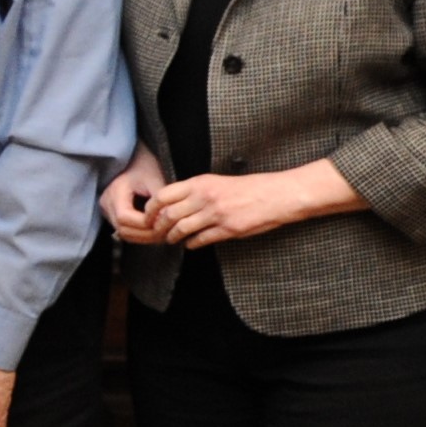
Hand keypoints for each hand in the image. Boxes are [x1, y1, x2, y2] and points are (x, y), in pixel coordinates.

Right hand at [101, 157, 165, 243]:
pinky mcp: (112, 214)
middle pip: (123, 229)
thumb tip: (167, 221)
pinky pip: (124, 230)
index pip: (125, 217)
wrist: (132, 159)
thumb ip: (160, 200)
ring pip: (123, 233)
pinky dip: (139, 234)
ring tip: (161, 235)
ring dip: (142, 237)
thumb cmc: (144, 165)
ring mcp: (107, 210)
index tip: (163, 222)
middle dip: (145, 234)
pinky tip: (153, 232)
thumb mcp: (154, 178)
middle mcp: (107, 204)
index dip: (144, 224)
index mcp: (115, 192)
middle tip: (166, 233)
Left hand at [139, 170, 312, 250]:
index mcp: (200, 183)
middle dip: (158, 228)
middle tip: (156, 233)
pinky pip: (200, 240)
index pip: (163, 195)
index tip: (148, 217)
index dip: (150, 209)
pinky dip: (191, 244)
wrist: (277, 194)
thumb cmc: (248, 188)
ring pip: (181, 229)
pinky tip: (191, 244)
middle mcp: (205, 197)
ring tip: (172, 240)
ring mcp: (216, 214)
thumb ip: (195, 191)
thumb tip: (171, 205)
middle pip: (168, 215)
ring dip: (172, 238)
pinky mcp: (229, 229)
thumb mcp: (217, 182)